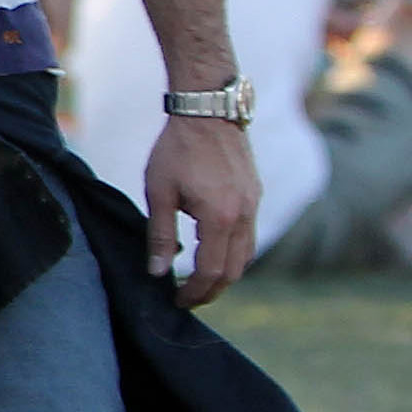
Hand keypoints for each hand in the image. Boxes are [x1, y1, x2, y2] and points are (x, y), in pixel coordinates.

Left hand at [143, 114, 259, 306]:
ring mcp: (254, 204)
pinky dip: (232, 252)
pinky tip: (210, 251)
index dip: (194, 291)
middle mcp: (244, 214)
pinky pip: (249, 235)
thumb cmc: (177, 149)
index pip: (211, 270)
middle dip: (212, 290)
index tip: (176, 300)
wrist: (208, 110)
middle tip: (188, 298)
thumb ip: (158, 234)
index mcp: (220, 217)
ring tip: (198, 280)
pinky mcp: (254, 194)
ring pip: (246, 254)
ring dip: (224, 273)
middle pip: (234, 270)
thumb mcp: (159, 192)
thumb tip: (157, 272)